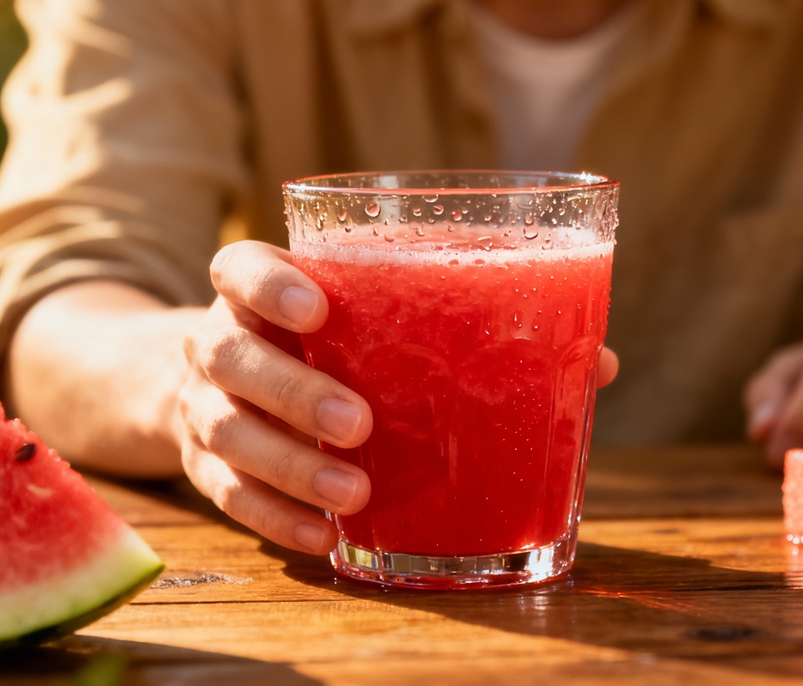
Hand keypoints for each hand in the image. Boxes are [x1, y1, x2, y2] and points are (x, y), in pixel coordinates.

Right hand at [179, 240, 620, 555]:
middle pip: (231, 356)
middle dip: (293, 390)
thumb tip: (598, 363)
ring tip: (352, 492)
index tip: (317, 307)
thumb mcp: (383, 318)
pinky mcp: (204, 467)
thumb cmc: (342, 342)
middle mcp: (221, 342)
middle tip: (358, 422)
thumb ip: (472, 326)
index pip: (238, 267)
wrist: (229, 383)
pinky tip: (324, 535)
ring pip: (225, 432)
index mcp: (262, 293)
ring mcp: (204, 406)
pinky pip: (228, 495)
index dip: (267, 284)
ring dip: (288, 465)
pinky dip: (275, 516)